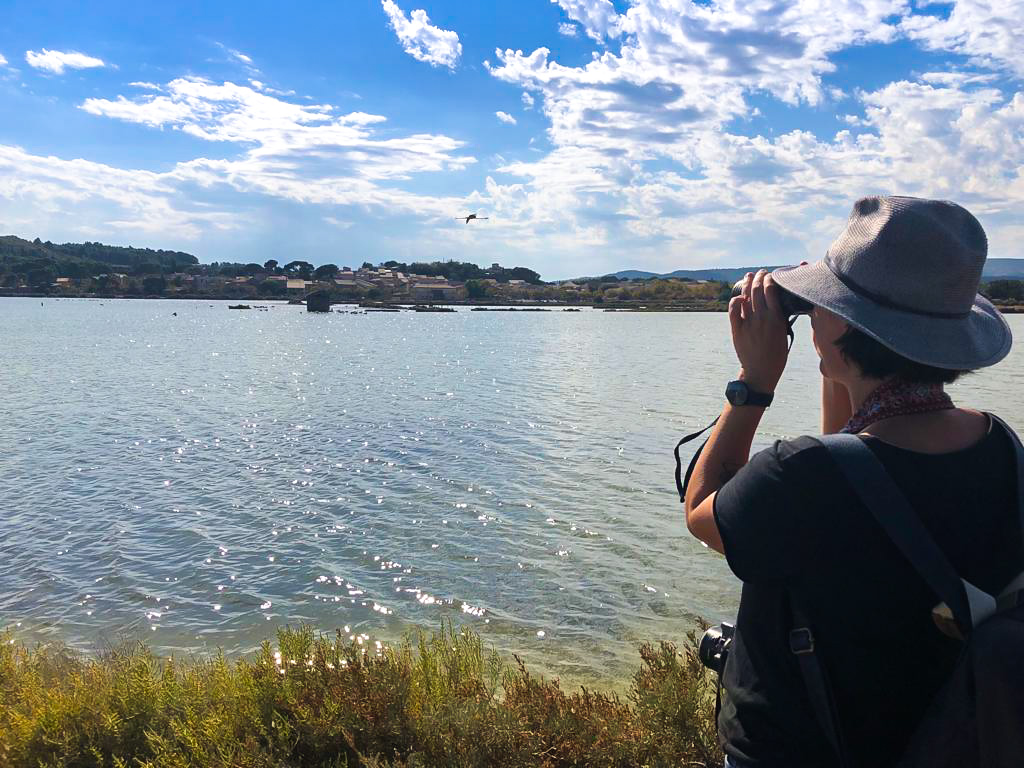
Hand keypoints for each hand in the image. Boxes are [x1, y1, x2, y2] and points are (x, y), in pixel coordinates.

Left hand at [728, 270, 789, 392]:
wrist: (761, 371)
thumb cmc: (776, 355)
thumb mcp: (784, 333)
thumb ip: (780, 317)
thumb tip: (777, 302)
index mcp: (776, 318)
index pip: (771, 290)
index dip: (769, 279)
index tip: (770, 275)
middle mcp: (761, 318)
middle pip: (757, 290)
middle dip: (759, 277)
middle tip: (760, 272)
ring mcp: (748, 323)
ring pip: (745, 297)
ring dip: (747, 283)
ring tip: (749, 276)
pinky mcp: (737, 329)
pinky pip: (733, 310)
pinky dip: (735, 300)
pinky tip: (739, 296)